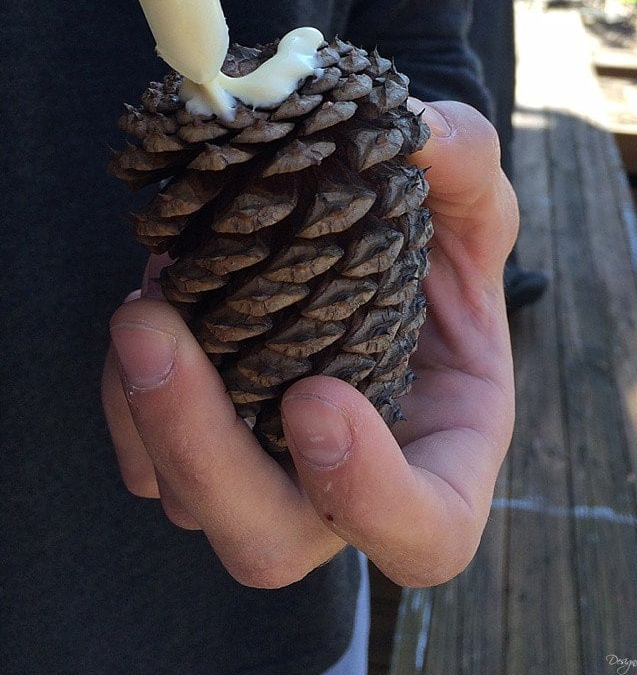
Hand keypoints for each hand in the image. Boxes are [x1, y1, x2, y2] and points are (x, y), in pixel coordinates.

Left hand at [101, 100, 517, 587]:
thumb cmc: (440, 246)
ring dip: (148, 411)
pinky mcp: (206, 447)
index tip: (316, 397)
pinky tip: (146, 311)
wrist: (370, 246)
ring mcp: (267, 474)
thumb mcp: (473, 200)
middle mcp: (346, 488)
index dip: (371, 497)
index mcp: (443, 451)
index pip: (426, 534)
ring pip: (186, 505)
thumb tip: (419, 132)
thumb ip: (468, 164)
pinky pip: (143, 462)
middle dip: (203, 453)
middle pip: (270, 542)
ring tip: (146, 305)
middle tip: (158, 334)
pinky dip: (125, 400)